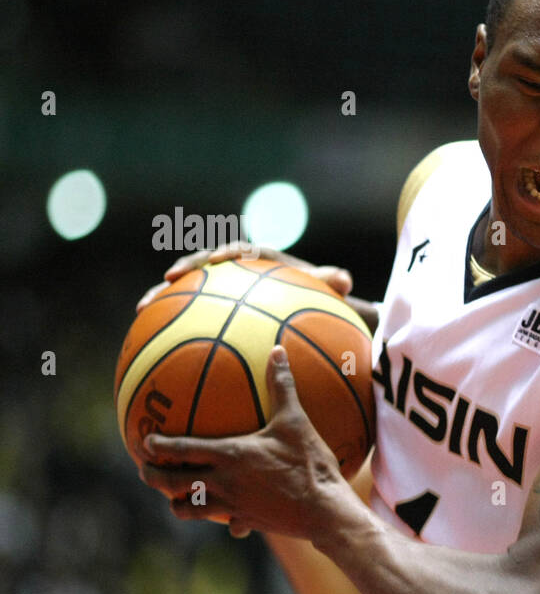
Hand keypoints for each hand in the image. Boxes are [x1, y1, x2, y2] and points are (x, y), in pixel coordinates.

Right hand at [136, 242, 352, 311]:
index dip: (230, 252)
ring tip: (141, 308)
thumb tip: (343, 278)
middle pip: (206, 264)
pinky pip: (192, 315)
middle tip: (166, 278)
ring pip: (190, 288)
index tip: (217, 260)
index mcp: (266, 259)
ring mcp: (226, 289)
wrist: (317, 311)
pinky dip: (173, 324)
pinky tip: (151, 342)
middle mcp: (242, 270)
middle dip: (185, 268)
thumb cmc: (325, 300)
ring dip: (164, 295)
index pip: (245, 251)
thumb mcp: (332, 293)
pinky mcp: (218, 308)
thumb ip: (334, 283)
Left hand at [137, 345, 352, 540]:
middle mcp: (222, 482)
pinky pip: (226, 522)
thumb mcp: (297, 421)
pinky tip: (229, 520)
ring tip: (175, 497)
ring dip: (177, 503)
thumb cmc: (310, 464)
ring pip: (188, 510)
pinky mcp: (248, 521)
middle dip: (153, 477)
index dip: (157, 446)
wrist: (325, 510)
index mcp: (228, 455)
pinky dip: (222, 519)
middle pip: (172, 484)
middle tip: (145, 470)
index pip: (180, 450)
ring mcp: (232, 505)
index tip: (145, 441)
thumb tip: (278, 351)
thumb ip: (282, 386)